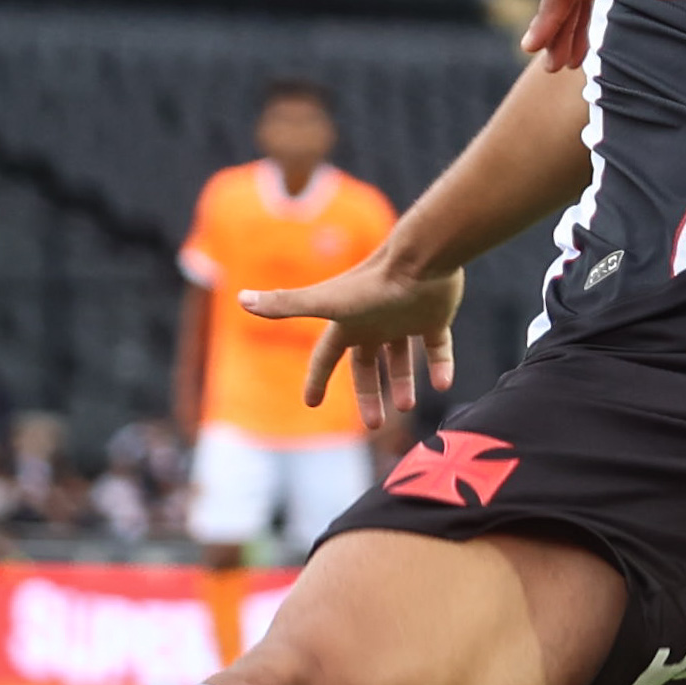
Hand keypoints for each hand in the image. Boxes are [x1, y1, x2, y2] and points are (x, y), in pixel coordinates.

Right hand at [248, 248, 466, 432]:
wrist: (422, 259)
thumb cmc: (374, 285)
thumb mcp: (327, 302)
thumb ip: (287, 305)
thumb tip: (241, 298)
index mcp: (348, 321)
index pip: (327, 355)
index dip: (317, 378)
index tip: (311, 403)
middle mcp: (374, 320)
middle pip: (366, 364)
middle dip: (368, 393)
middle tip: (374, 424)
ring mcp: (405, 319)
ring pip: (401, 357)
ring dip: (403, 382)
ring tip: (406, 406)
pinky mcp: (435, 317)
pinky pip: (438, 347)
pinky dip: (441, 366)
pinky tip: (444, 384)